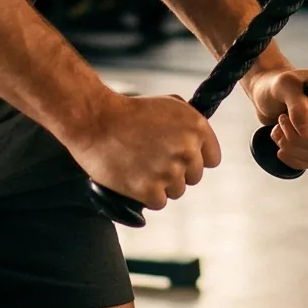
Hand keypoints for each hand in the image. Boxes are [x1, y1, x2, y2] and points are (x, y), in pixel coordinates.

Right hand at [64, 94, 221, 210]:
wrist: (95, 121)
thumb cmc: (130, 112)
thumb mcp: (169, 105)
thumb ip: (190, 125)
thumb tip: (201, 144)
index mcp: (197, 128)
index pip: (212, 160)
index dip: (195, 159)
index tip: (179, 158)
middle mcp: (187, 150)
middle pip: (193, 177)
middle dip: (176, 172)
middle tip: (153, 161)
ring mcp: (169, 172)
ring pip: (177, 191)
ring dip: (161, 184)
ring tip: (140, 167)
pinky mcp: (150, 190)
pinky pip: (159, 202)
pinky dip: (147, 195)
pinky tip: (134, 178)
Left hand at [244, 67, 307, 171]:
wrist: (269, 96)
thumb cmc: (277, 86)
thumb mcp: (283, 86)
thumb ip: (297, 104)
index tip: (284, 117)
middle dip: (296, 138)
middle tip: (279, 122)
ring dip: (292, 148)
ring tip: (277, 131)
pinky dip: (294, 158)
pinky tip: (281, 146)